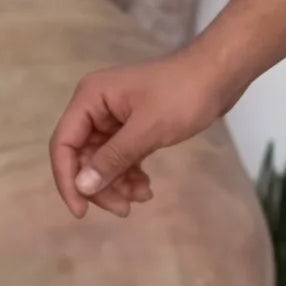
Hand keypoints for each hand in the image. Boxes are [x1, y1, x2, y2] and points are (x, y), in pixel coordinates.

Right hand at [48, 49, 224, 220]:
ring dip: (118, 182)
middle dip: (100, 185)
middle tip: (124, 209)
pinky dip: (130, 173)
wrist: (222, 73)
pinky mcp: (135, 124)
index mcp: (90, 98)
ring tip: (143, 197)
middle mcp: (96, 106)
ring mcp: (116, 116)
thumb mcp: (147, 129)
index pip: (63, 144)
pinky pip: (122, 155)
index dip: (67, 180)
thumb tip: (81, 186)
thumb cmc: (184, 95)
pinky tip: (146, 188)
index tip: (81, 212)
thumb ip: (112, 158)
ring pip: (103, 159)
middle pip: (83, 156)